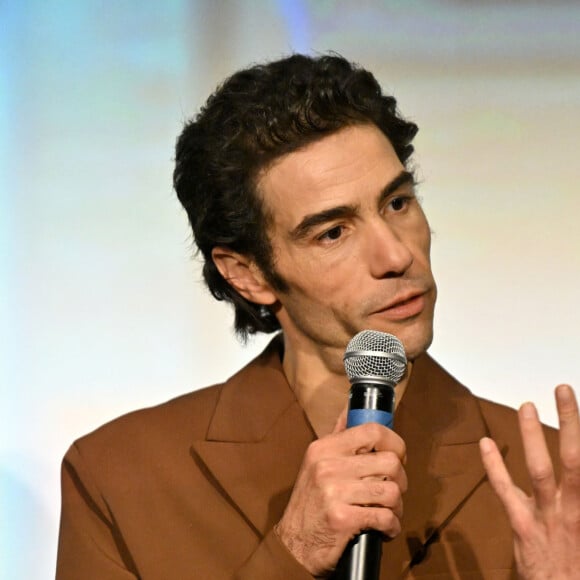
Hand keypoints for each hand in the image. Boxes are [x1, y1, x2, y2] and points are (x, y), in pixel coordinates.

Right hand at [274, 417, 406, 576]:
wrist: (293, 544)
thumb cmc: (311, 502)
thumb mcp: (316, 462)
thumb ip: (337, 436)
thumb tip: (351, 408)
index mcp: (325, 448)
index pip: (372, 431)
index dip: (395, 443)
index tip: (397, 457)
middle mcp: (328, 466)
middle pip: (390, 463)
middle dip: (400, 481)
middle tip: (393, 491)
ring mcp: (335, 492)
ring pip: (391, 492)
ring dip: (397, 507)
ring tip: (388, 512)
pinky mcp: (343, 519)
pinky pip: (385, 518)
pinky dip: (392, 527)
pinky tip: (385, 529)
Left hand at [480, 384, 579, 578]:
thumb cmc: (578, 562)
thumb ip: (578, 494)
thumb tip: (575, 469)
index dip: (579, 430)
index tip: (574, 403)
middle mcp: (573, 508)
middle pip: (574, 458)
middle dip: (570, 422)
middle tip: (563, 390)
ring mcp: (547, 517)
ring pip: (540, 468)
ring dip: (531, 434)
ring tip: (526, 405)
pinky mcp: (523, 526)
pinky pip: (506, 491)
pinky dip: (494, 466)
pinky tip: (485, 444)